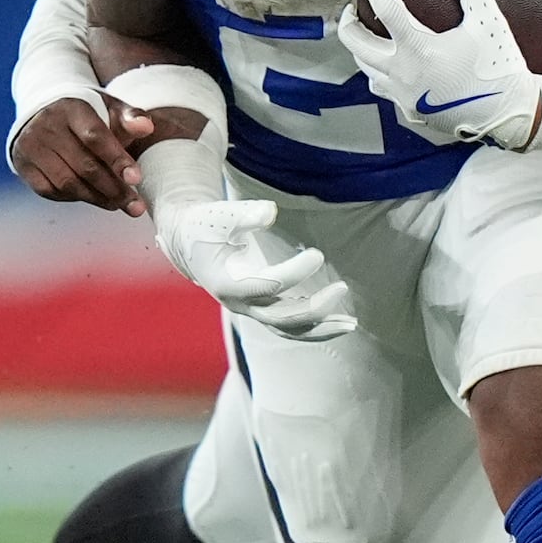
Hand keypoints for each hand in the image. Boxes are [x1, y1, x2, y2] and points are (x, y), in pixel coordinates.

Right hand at [11, 95, 152, 214]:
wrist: (44, 114)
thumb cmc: (86, 117)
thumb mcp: (108, 109)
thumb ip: (130, 118)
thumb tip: (146, 127)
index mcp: (72, 108)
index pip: (96, 137)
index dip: (117, 160)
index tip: (136, 179)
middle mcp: (47, 126)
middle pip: (84, 166)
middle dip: (114, 189)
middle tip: (135, 206)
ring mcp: (32, 146)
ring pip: (68, 183)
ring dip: (97, 198)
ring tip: (118, 204)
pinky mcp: (23, 165)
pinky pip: (51, 191)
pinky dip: (74, 198)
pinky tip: (92, 197)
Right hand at [149, 186, 355, 341]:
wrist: (191, 245)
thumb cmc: (207, 226)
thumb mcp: (220, 215)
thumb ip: (244, 214)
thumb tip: (270, 211)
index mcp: (227, 283)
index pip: (267, 286)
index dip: (294, 273)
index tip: (317, 254)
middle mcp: (240, 304)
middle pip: (281, 318)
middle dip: (314, 308)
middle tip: (342, 288)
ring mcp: (252, 310)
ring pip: (289, 331)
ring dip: (321, 328)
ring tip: (350, 324)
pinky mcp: (263, 309)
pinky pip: (292, 326)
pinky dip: (316, 326)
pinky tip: (340, 321)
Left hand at [337, 0, 541, 148]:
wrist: (509, 115)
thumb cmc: (499, 65)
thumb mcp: (489, 20)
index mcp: (418, 48)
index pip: (383, 4)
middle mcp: (402, 73)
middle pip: (355, 42)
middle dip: (348, 20)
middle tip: (354, 6)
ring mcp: (403, 96)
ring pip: (365, 69)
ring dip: (361, 48)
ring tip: (370, 33)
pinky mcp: (409, 112)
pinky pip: (385, 89)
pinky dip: (382, 72)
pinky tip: (395, 64)